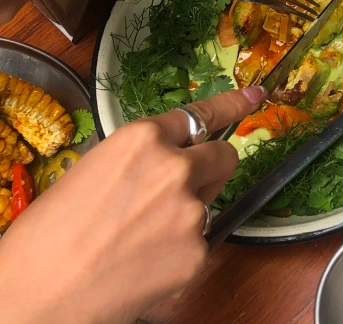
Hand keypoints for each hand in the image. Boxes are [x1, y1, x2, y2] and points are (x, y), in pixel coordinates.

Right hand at [0, 86, 265, 323]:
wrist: (33, 301)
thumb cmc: (45, 238)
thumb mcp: (90, 171)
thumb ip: (138, 159)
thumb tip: (160, 160)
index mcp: (142, 139)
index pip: (202, 113)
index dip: (232, 104)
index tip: (255, 95)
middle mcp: (175, 168)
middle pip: (223, 155)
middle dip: (209, 167)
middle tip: (179, 190)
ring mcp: (190, 212)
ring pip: (209, 201)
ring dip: (187, 212)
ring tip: (139, 238)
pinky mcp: (196, 253)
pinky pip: (198, 241)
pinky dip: (178, 250)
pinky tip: (143, 264)